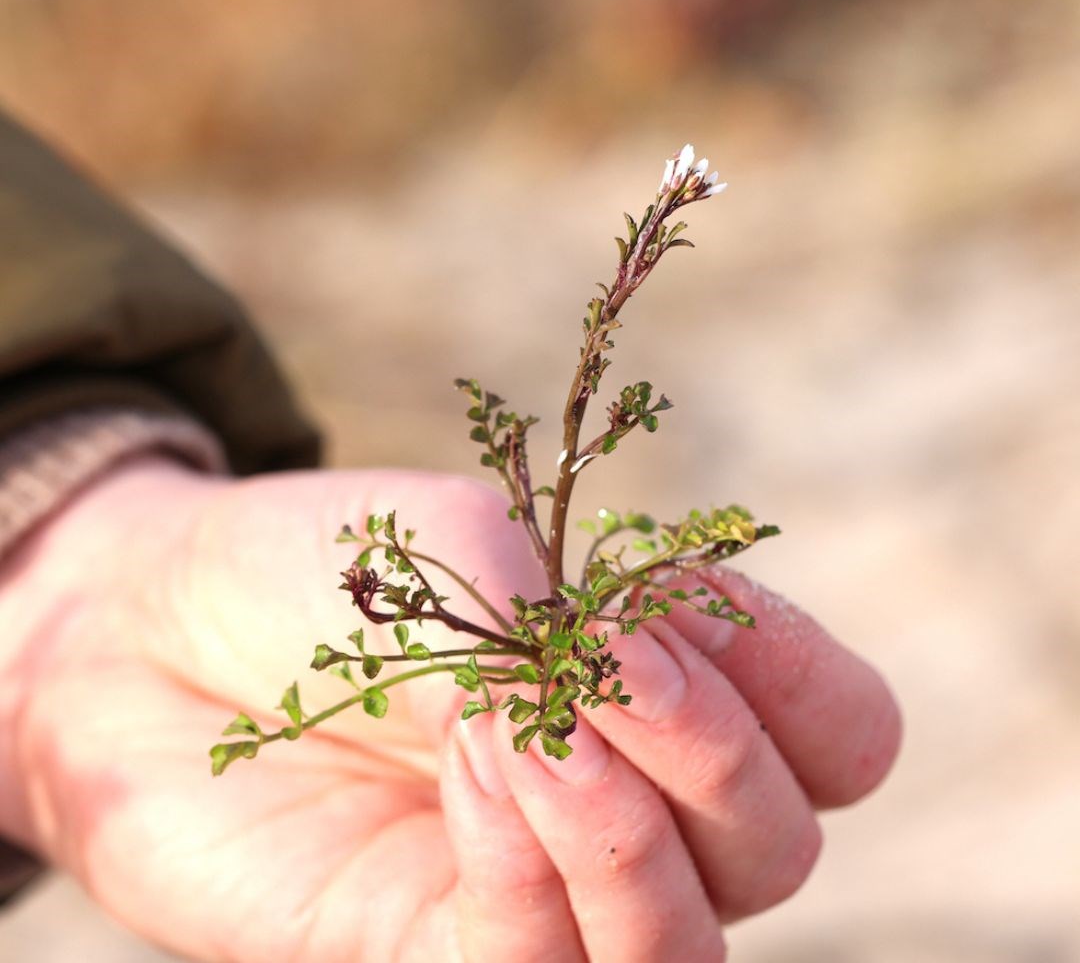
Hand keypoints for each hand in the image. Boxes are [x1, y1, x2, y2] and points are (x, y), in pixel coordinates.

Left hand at [0, 457, 899, 961]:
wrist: (164, 629)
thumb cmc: (337, 564)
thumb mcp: (481, 554)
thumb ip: (578, 638)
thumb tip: (629, 714)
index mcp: (669, 694)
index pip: (841, 737)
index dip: (798, 675)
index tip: (686, 596)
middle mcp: (640, 807)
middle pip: (780, 845)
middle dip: (711, 745)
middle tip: (602, 653)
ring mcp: (553, 894)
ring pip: (690, 941)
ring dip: (627, 824)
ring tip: (522, 723)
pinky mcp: (445, 954)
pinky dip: (531, 866)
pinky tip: (470, 767)